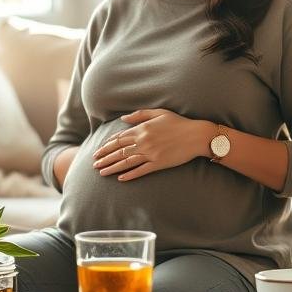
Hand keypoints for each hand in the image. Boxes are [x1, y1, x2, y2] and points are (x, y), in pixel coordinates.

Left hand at [92, 109, 211, 180]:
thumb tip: (123, 119)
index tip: (98, 151)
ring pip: (126, 162)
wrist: (196, 135)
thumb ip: (140, 115)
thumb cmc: (179, 122)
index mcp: (142, 129)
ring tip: (102, 173)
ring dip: (112, 168)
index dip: (107, 145)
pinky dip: (130, 175)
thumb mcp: (159, 113)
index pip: (119, 138)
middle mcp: (143, 142)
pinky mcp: (158, 164)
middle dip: (105, 157)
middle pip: (119, 151)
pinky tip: (120, 179)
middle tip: (94, 164)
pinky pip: (141, 170)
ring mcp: (151, 154)